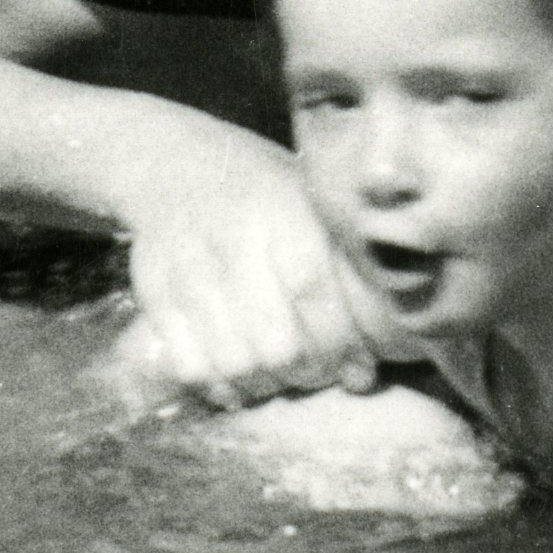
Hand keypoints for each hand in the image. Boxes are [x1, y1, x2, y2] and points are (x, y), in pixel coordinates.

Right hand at [110, 127, 410, 410]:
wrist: (174, 165)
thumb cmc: (264, 193)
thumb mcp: (308, 202)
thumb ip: (345, 259)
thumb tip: (398, 333)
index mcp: (281, 210)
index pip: (314, 291)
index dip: (342, 344)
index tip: (361, 373)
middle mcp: (231, 238)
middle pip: (276, 343)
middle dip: (308, 374)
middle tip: (320, 376)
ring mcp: (187, 268)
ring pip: (234, 363)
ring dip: (267, 386)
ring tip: (283, 379)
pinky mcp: (154, 293)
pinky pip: (191, 366)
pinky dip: (221, 387)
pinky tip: (241, 381)